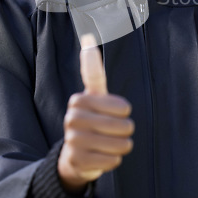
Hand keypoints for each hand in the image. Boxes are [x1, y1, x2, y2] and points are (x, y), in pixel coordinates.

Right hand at [58, 35, 133, 192]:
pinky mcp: (77, 161)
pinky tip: (104, 156)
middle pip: (122, 127)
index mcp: (79, 100)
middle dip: (125, 131)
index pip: (122, 108)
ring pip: (118, 145)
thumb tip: (88, 36)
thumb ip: (92, 69)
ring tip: (112, 144)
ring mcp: (73, 141)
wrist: (75, 154)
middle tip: (116, 131)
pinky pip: (111, 161)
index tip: (118, 112)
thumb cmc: (92, 118)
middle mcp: (72, 119)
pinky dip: (113, 160)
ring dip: (121, 146)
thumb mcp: (94, 94)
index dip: (124, 112)